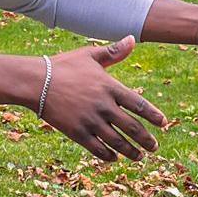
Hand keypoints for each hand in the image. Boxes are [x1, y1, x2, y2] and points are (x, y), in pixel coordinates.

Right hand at [42, 36, 166, 161]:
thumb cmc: (63, 66)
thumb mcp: (90, 56)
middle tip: (154, 147)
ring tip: (139, 157)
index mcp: (110, 87)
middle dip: (145, 140)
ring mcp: (90, 120)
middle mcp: (103, 105)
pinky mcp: (76, 132)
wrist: (34, 81)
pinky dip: (108, 155)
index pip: (139, 104)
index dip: (153, 116)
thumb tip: (132, 38)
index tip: (163, 124)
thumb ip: (114, 52)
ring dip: (130, 151)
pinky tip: (114, 158)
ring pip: (117, 141)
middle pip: (132, 127)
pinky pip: (97, 148)